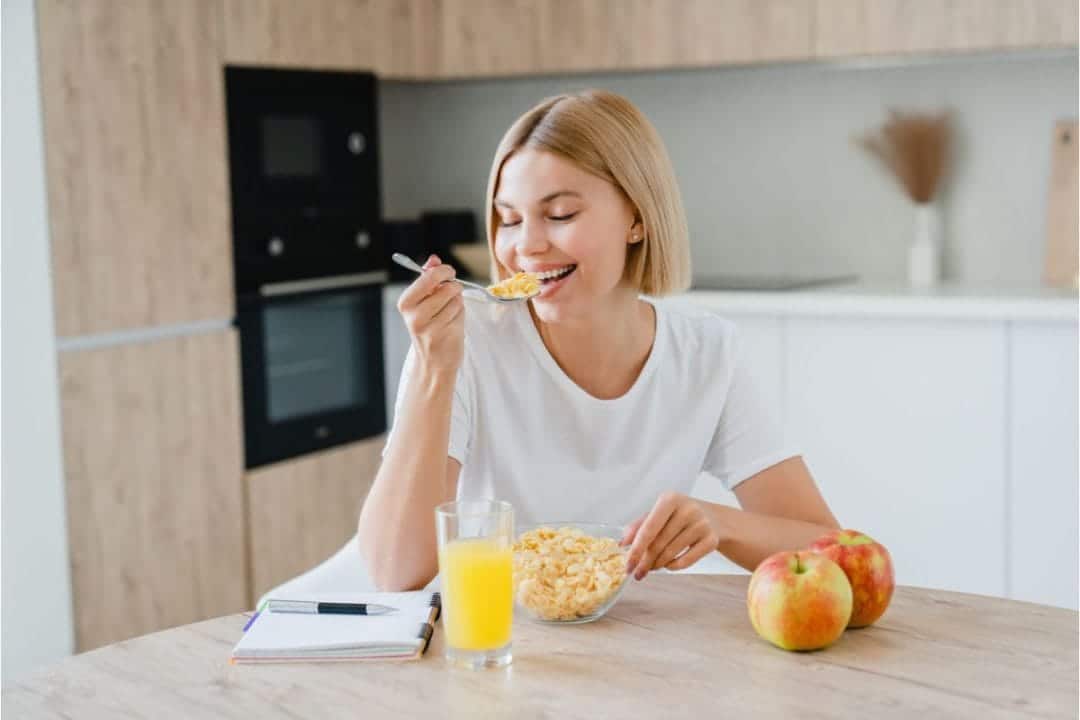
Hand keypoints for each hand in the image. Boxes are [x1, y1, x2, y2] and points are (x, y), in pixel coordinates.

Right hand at [397, 255, 464, 376]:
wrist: (433, 360)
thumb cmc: (430, 325)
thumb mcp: (424, 300)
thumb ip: (429, 278)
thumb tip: (434, 259)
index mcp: (406, 302)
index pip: (429, 276)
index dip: (444, 271)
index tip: (449, 272)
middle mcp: (415, 315)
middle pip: (447, 287)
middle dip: (454, 287)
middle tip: (451, 293)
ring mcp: (430, 326)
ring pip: (456, 300)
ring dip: (457, 304)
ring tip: (448, 313)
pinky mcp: (445, 335)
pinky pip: (461, 313)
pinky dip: (460, 315)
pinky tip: (452, 323)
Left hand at [622, 492, 721, 579]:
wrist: (713, 517)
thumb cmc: (679, 515)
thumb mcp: (659, 513)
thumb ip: (639, 525)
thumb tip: (623, 543)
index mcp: (670, 499)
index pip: (649, 528)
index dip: (636, 549)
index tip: (628, 565)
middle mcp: (687, 510)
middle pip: (659, 543)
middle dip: (645, 562)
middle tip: (637, 573)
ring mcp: (701, 524)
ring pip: (671, 553)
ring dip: (657, 565)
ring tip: (651, 568)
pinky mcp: (711, 540)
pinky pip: (686, 561)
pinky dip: (673, 566)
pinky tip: (668, 565)